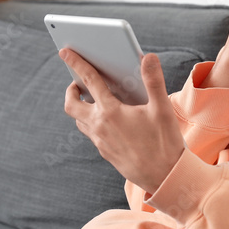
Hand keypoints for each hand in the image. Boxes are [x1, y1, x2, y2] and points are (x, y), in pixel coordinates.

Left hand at [61, 48, 185, 192]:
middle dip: (71, 90)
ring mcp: (100, 142)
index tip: (64, 51)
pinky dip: (92, 121)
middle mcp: (100, 127)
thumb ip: (153, 81)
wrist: (164, 177)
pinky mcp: (105, 153)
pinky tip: (108, 119)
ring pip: (79, 120)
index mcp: (111, 112)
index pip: (88, 81)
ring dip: (81, 107)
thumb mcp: (162, 109)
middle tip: (78, 82)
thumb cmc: (164, 143)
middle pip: (71, 105)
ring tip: (93, 98)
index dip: (76, 63)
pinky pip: (91, 133)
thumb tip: (148, 58)